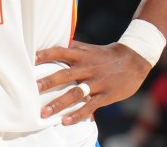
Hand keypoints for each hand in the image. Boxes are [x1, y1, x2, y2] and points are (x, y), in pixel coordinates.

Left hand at [36, 40, 151, 124]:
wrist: (134, 60)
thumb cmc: (106, 55)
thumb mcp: (89, 48)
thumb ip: (72, 48)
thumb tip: (53, 45)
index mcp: (82, 55)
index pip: (61, 52)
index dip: (46, 54)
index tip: (31, 59)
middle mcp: (87, 67)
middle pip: (64, 74)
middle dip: (48, 82)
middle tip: (32, 89)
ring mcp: (96, 82)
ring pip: (75, 93)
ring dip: (59, 103)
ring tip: (44, 112)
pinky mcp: (106, 95)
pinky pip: (90, 106)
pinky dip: (78, 114)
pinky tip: (65, 121)